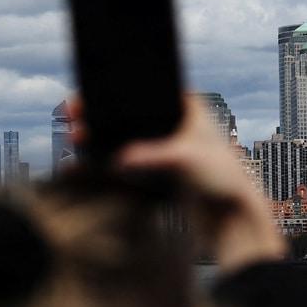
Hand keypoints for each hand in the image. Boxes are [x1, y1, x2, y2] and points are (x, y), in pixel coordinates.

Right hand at [69, 96, 286, 270]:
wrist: (233, 218)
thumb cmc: (222, 181)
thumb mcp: (186, 160)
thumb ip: (152, 155)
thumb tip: (119, 158)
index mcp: (189, 106)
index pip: (148, 88)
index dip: (117, 88)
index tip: (89, 91)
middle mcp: (179, 122)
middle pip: (133, 111)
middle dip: (103, 113)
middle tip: (73, 114)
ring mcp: (170, 145)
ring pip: (130, 134)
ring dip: (104, 135)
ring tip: (77, 136)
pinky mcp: (163, 168)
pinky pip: (131, 156)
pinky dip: (112, 156)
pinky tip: (90, 158)